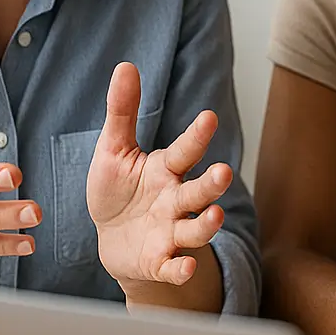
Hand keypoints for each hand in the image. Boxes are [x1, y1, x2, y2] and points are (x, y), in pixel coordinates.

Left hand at [88, 62, 233, 292]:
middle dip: (212, 184)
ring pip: (195, 229)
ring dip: (206, 225)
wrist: (112, 240)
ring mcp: (171, 232)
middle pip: (198, 192)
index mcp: (166, 170)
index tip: (208, 117)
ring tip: (214, 216)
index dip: (196, 136)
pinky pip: (174, 266)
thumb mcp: (114, 149)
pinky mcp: (160, 261)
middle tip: (223, 173)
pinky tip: (187, 267)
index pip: (184, 151)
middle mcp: (175, 201)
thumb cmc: (118, 189)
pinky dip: (181, 269)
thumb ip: (123, 111)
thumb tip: (125, 65)